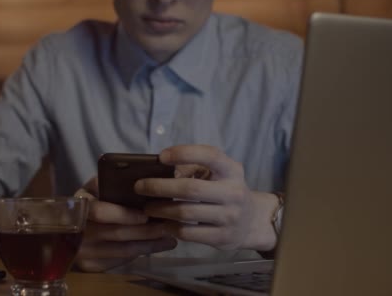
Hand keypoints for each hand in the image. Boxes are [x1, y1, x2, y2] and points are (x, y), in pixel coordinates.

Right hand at [74, 177, 176, 271]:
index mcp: (77, 205)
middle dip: (144, 231)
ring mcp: (82, 251)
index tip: (145, 214)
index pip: (99, 211)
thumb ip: (108, 181)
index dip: (123, 214)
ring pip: (123, 250)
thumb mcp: (94, 188)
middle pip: (115, 233)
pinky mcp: (91, 266)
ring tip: (169, 237)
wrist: (72, 227)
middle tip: (167, 226)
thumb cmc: (91, 201)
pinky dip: (142, 252)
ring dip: (149, 243)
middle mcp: (77, 230)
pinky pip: (121, 261)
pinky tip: (158, 245)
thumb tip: (134, 176)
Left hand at [134, 145, 278, 251]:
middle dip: (159, 187)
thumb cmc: (225, 191)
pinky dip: (169, 227)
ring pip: (185, 213)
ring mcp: (230, 217)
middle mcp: (234, 193)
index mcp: (232, 170)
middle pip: (190, 189)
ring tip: (147, 207)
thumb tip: (159, 171)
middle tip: (139, 186)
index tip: (161, 156)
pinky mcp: (222, 238)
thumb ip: (194, 168)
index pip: (210, 156)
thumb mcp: (218, 174)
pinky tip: (161, 223)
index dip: (184, 153)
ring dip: (160, 209)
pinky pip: (187, 232)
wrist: (251, 222)